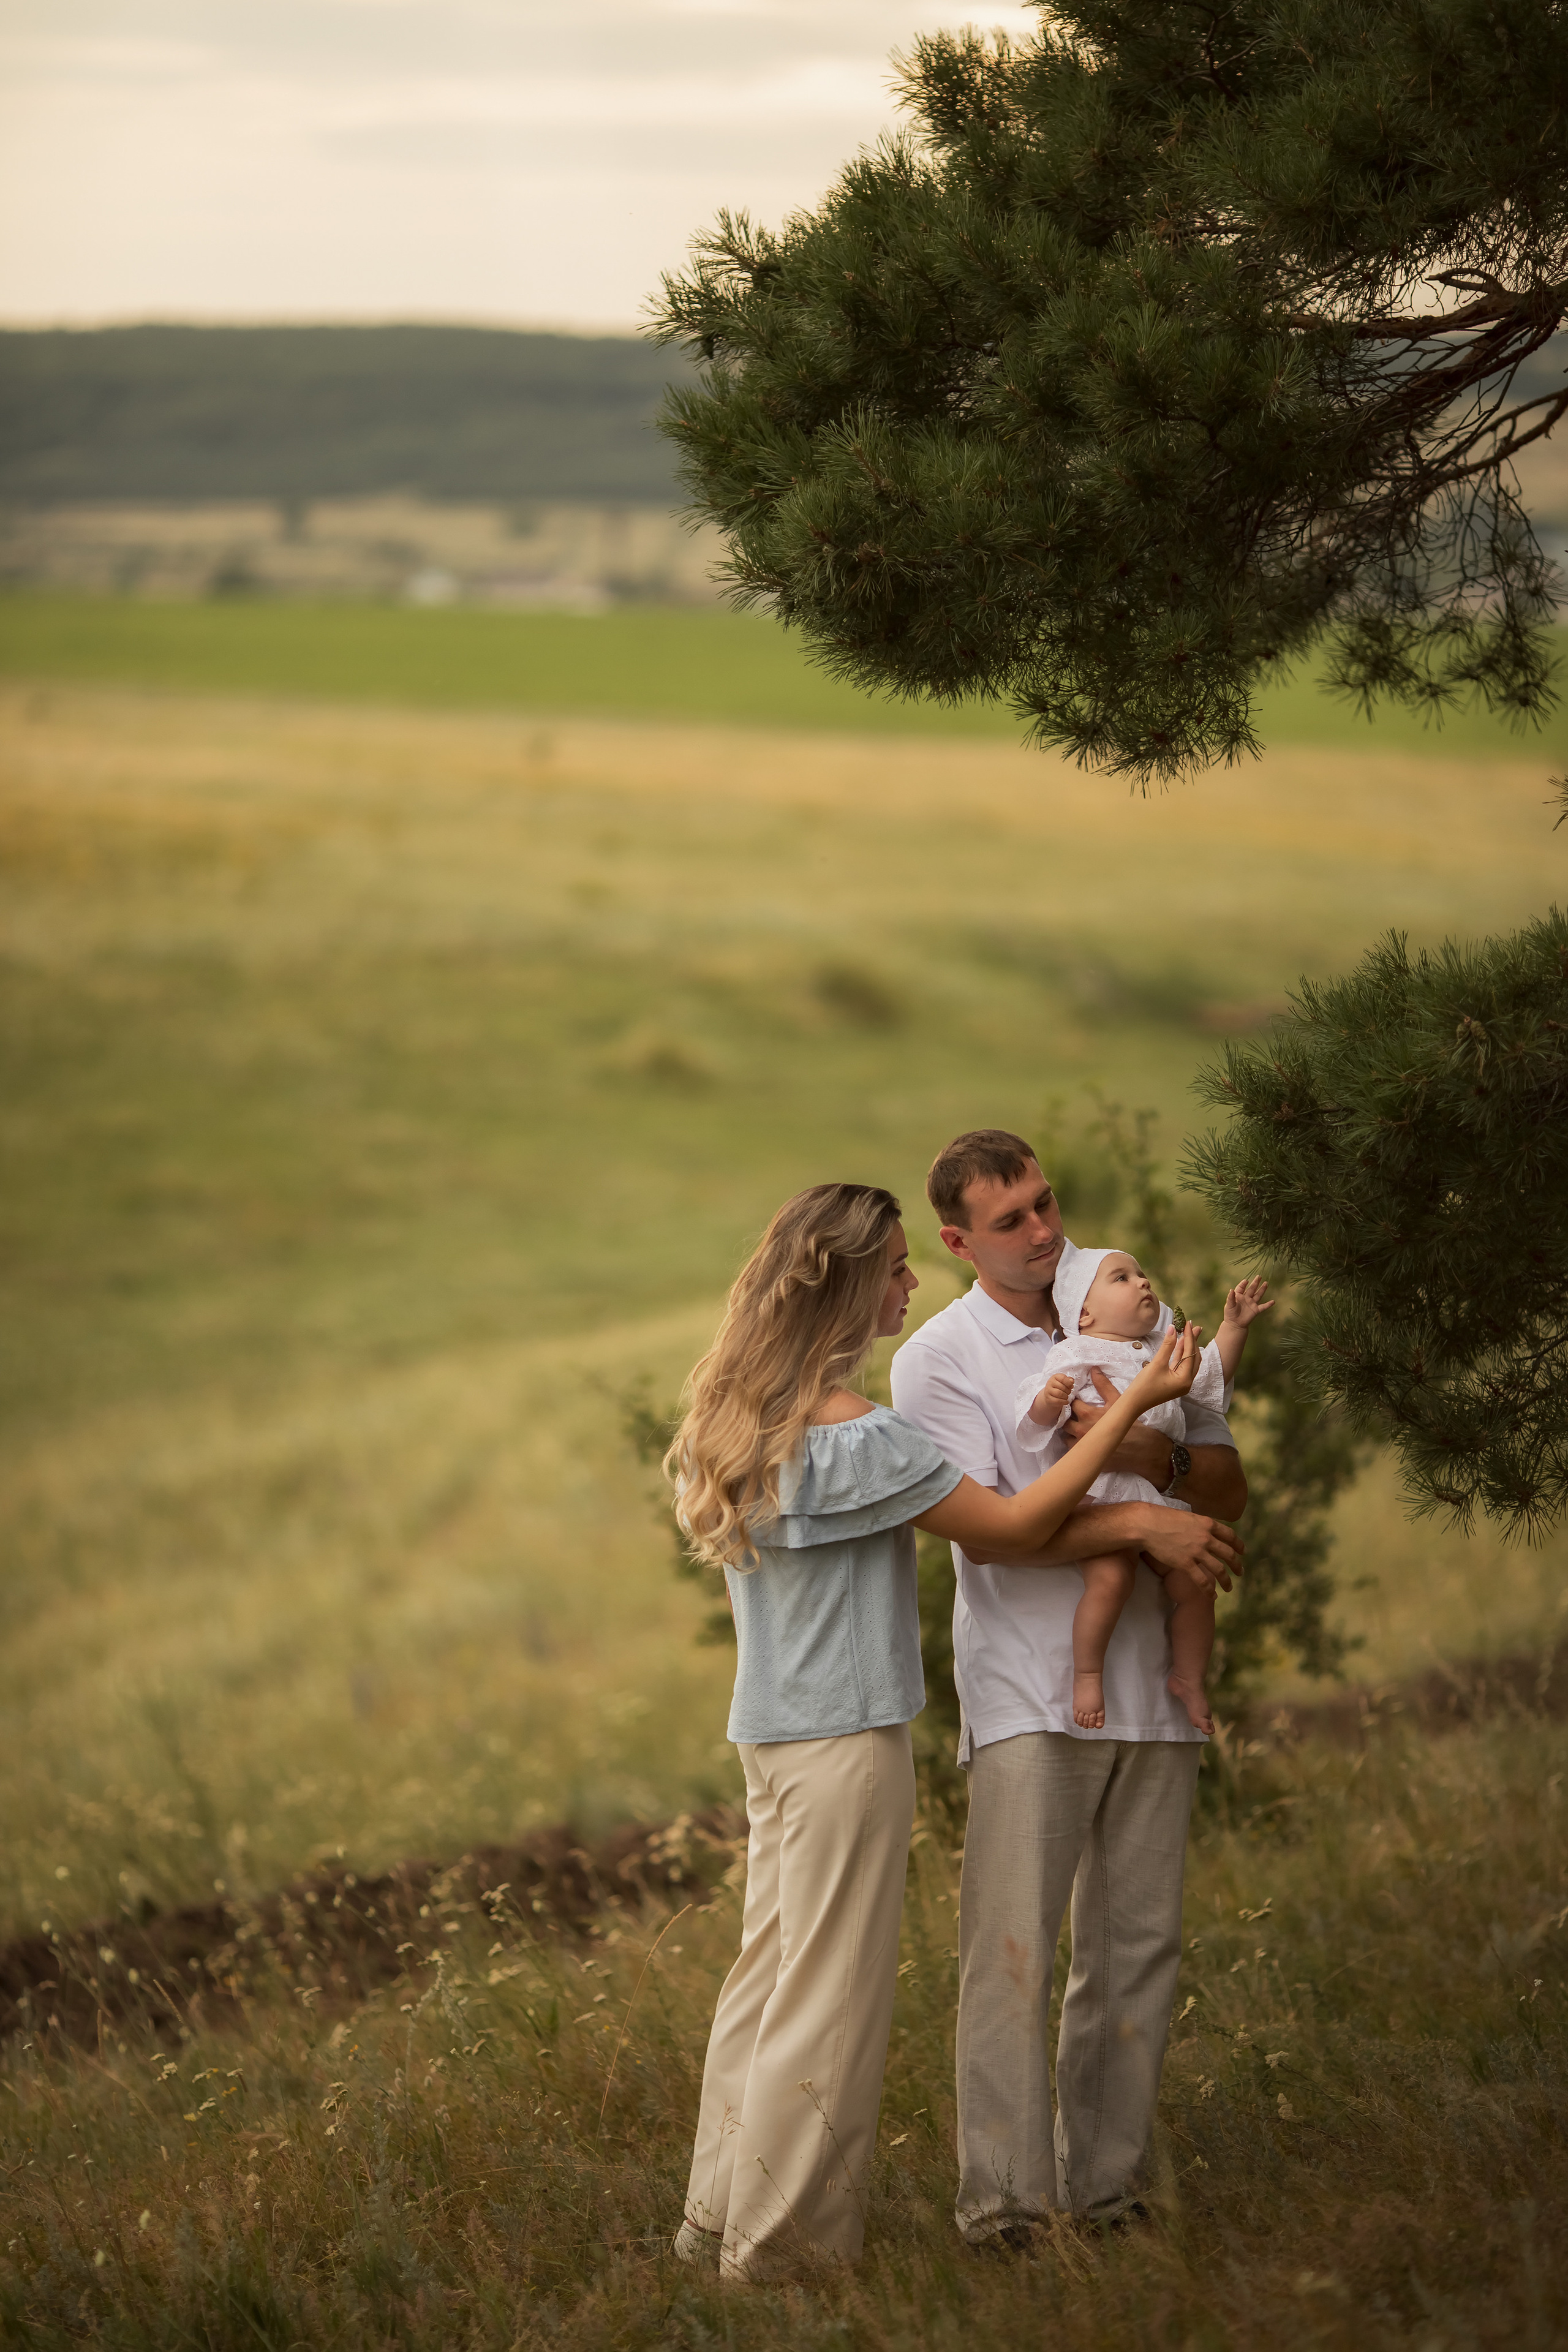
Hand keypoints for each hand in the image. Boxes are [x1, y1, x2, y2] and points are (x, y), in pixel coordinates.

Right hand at [1030, 1370, 1073, 1426]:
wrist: (1047, 1401)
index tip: (1069, 1386)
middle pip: (1063, 1386)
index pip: (1063, 1378)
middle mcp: (1049, 1383)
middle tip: (1067, 1393)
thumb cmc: (1059, 1391)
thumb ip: (1068, 1381)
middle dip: (1068, 1391)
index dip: (1069, 1383)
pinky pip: (1058, 1401)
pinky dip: (1063, 1402)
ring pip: (1060, 1393)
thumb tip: (1072, 1380)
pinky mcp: (1048, 1400)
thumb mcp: (1064, 1385)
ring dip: (1065, 1396)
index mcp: (1054, 1377)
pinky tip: (1065, 1403)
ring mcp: (1048, 1392)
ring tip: (1066, 1398)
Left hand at [1062, 1366, 1174, 1483]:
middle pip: (1064, 1421)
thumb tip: (1094, 1369)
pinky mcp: (1085, 1456)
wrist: (1140, 1448)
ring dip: (1069, 1432)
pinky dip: (1074, 1445)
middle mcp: (1081, 1429)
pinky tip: (1082, 1441)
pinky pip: (1071, 1451)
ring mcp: (1081, 1444)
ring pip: (1065, 1436)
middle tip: (1076, 1417)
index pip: (1070, 1404)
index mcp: (1087, 1414)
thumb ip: (1103, 1385)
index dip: (1073, 1402)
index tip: (1077, 1403)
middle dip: (1068, 1418)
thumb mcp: (1117, 1401)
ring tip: (1078, 1429)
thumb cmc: (1129, 1423)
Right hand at [1128, 1322, 1200, 1407]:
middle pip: (1193, 1357)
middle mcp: (1187, 1382)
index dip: (1189, 1337)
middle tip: (1194, 1325)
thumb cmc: (1144, 1386)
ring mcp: (1181, 1384)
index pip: (1190, 1354)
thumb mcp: (1157, 1363)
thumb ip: (1167, 1346)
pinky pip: (1181, 1366)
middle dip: (1193, 1341)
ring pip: (1188, 1361)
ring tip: (1189, 1332)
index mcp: (1185, 1379)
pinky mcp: (1175, 1383)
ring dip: (1188, 1347)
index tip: (1188, 1323)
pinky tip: (1180, 1344)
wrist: (1134, 1403)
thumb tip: (1173, 1328)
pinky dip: (1181, 1355)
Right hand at [1136, 1506, 1242, 1592]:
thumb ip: (1197, 1525)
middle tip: (1240, 1572)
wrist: (1147, 1525)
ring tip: (1229, 1587)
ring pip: (1219, 1569)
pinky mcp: (1186, 1564)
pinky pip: (1202, 1580)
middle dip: (1236, 1565)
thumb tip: (1200, 1530)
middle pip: (1228, 1554)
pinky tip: (1213, 1596)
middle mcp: (1206, 1538)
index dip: (1238, 1544)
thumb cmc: (1162, 1517)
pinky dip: (1209, 1590)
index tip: (1242, 1551)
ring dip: (1226, 1581)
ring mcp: (1197, 1552)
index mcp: (1207, 1524)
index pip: (1229, 1535)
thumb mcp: (1187, 1516)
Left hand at [1224, 1275, 1273, 1327]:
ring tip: (1266, 1283)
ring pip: (1258, 1295)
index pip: (1241, 1287)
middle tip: (1259, 1276)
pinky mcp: (1256, 1310)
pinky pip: (1263, 1307)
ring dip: (1262, 1289)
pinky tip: (1273, 1301)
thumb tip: (1231, 1290)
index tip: (1246, 1281)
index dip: (1243, 1284)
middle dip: (1255, 1282)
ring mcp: (1252, 1303)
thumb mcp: (1229, 1305)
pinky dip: (1268, 1304)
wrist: (1235, 1324)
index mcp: (1239, 1296)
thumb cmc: (1230, 1314)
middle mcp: (1246, 1298)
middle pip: (1252, 1289)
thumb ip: (1230, 1298)